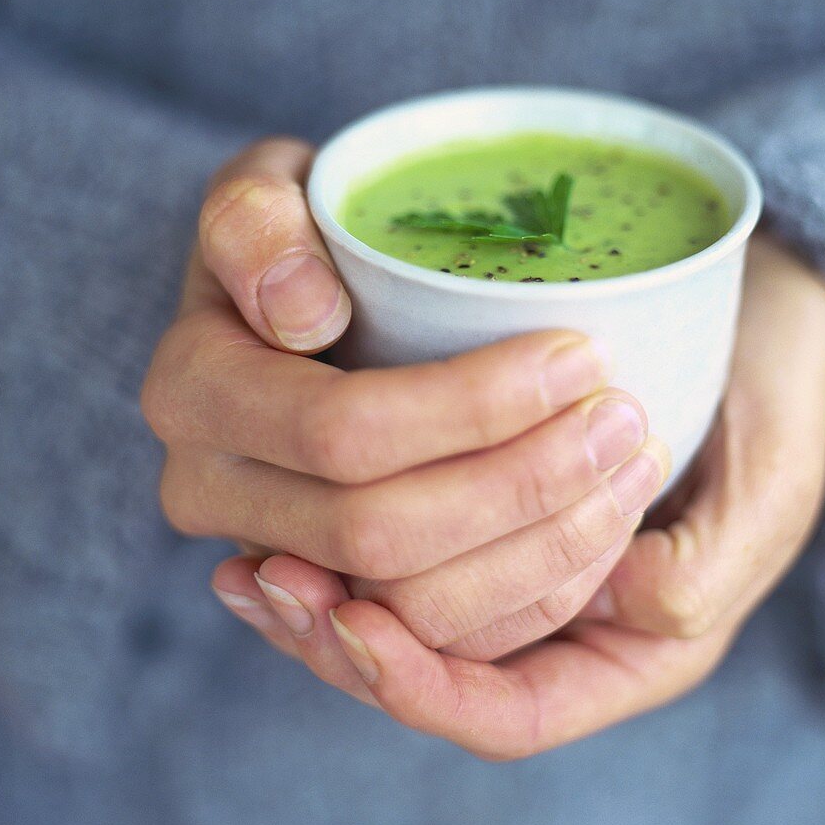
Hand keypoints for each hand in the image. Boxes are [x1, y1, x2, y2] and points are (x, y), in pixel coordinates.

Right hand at [142, 138, 668, 679]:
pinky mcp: (331, 595)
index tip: (584, 356)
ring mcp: (269, 554)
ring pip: (416, 608)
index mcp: (193, 392)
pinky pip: (438, 637)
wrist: (291, 306)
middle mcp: (210, 491)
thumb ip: (254, 220)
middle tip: (624, 421)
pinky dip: (531, 595)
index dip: (475, 408)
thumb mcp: (268, 188)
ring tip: (631, 470)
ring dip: (543, 550)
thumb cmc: (301, 233)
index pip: (345, 431)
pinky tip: (601, 533)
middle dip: (524, 485)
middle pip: (382, 537)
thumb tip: (300, 313)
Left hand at [221, 232, 824, 756]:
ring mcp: (517, 559)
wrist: (752, 313)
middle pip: (437, 674)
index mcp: (634, 641)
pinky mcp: (481, 503)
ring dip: (325, 607)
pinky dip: (332, 558)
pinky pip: (394, 559)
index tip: (353, 620)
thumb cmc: (770, 390)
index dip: (421, 683)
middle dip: (356, 638)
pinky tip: (267, 534)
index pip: (506, 710)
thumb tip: (626, 604)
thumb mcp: (773, 476)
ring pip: (401, 627)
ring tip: (252, 564)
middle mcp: (563, 618)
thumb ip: (713, 561)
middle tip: (276, 576)